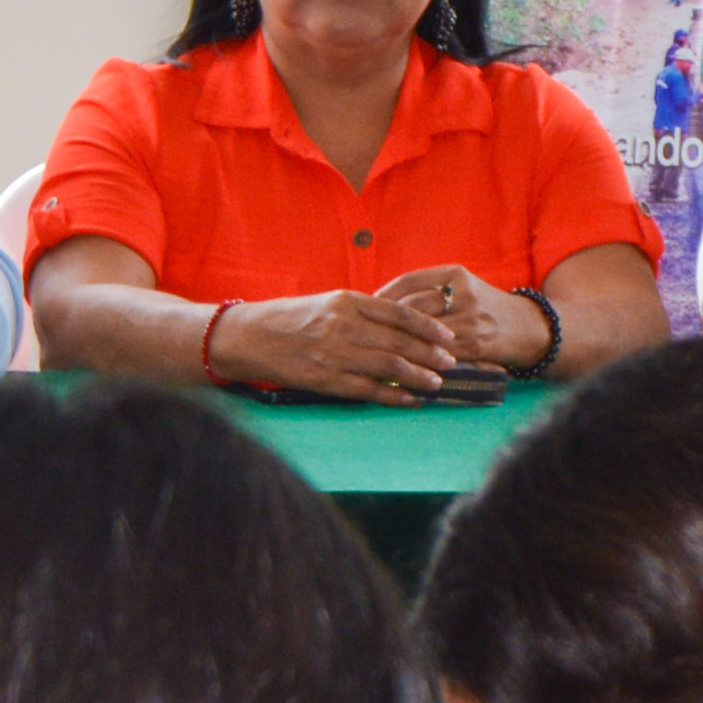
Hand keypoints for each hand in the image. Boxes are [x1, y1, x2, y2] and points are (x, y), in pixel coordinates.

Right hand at [213, 290, 460, 402]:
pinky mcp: (326, 380)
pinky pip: (368, 390)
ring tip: (437, 383)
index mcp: (347, 301)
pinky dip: (393, 396)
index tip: (448, 336)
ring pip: (388, 367)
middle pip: (399, 341)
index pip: (398, 313)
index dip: (427, 326)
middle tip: (451, 362)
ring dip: (417, 376)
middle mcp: (344, 326)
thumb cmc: (291, 318)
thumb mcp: (327, 303)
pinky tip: (410, 400)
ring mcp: (335, 355)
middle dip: (430, 353)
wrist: (251, 337)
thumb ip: (361, 312)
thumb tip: (399, 326)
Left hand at [373, 265, 549, 371]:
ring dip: (398, 343)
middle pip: (412, 306)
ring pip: (423, 332)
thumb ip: (428, 290)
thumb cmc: (484, 307)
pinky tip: (400, 365)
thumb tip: (380, 302)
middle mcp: (463, 292)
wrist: (528, 328)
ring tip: (375, 350)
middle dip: (385, 322)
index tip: (364, 307)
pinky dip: (418, 360)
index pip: (409, 281)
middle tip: (363, 332)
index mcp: (455, 273)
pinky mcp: (475, 344)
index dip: (383, 295)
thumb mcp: (461, 287)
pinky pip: (438, 353)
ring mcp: (469, 319)